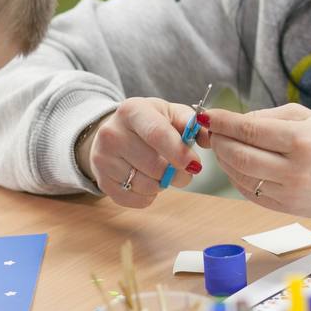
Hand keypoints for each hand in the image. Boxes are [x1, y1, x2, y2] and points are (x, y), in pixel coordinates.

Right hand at [76, 98, 208, 208]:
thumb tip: (208, 138)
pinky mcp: (101, 181)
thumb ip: (191, 123)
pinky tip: (148, 180)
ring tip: (163, 172)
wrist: (113, 133)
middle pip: (154, 165)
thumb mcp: (169, 113)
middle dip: (177, 173)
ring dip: (163, 184)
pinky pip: (135, 199)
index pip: (157, 134)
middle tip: (185, 171)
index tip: (195, 165)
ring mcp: (102, 158)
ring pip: (146, 185)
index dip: (179, 152)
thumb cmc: (149, 123)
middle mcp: (111, 133)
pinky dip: (149, 196)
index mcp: (132, 110)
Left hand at [205, 103, 310, 218]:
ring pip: (241, 176)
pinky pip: (250, 193)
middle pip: (240, 156)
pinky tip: (235, 166)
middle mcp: (295, 169)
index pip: (250, 130)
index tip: (208, 115)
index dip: (224, 122)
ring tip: (222, 148)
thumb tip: (237, 121)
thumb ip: (270, 116)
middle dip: (219, 142)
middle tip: (212, 132)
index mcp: (301, 141)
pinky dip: (236, 178)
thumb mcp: (309, 118)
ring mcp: (290, 192)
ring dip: (224, 161)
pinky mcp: (286, 209)